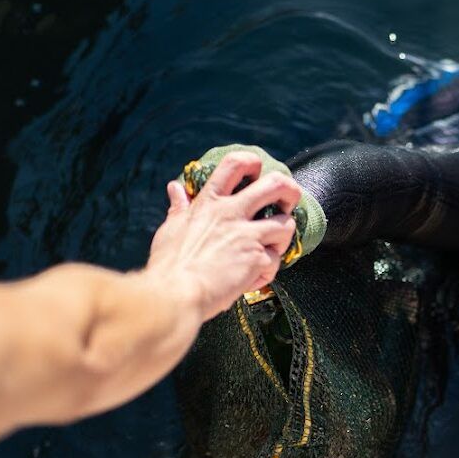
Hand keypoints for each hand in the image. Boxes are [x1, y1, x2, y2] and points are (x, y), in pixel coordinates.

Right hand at [146, 151, 301, 321]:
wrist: (175, 295)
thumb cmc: (169, 266)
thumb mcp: (170, 229)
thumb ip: (179, 208)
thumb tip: (175, 189)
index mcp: (209, 203)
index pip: (235, 165)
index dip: (253, 162)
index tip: (258, 172)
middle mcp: (231, 213)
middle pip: (275, 184)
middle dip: (290, 189)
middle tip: (289, 200)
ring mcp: (247, 235)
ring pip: (286, 224)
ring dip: (284, 236)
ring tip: (271, 247)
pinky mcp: (257, 258)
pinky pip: (275, 261)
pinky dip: (267, 272)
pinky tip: (252, 278)